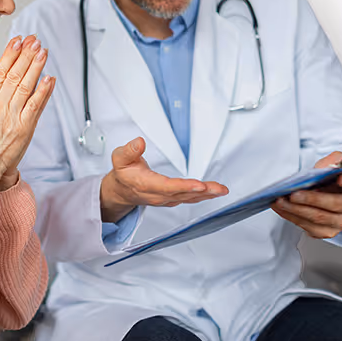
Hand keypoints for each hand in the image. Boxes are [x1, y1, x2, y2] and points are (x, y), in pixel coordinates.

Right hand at [0, 35, 55, 184]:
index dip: (10, 54)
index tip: (17, 41)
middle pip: (15, 75)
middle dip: (26, 55)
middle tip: (34, 41)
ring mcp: (13, 116)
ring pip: (27, 86)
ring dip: (36, 67)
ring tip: (43, 52)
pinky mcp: (25, 128)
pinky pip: (36, 106)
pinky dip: (44, 92)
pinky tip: (49, 78)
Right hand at [100, 136, 228, 222]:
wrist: (122, 191)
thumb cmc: (124, 174)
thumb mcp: (120, 158)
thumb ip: (129, 151)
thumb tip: (139, 142)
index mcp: (145, 185)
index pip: (167, 187)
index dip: (184, 186)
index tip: (199, 185)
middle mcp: (158, 195)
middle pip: (183, 194)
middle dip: (202, 191)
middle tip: (218, 188)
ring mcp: (166, 199)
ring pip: (189, 198)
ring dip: (207, 194)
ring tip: (221, 190)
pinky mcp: (172, 199)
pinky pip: (190, 199)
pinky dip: (203, 196)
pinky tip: (214, 192)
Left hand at [272, 150, 341, 237]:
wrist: (325, 192)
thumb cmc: (329, 178)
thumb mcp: (332, 163)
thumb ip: (334, 160)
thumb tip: (334, 164)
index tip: (340, 178)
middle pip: (334, 204)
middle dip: (311, 199)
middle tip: (294, 194)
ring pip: (318, 218)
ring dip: (296, 210)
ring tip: (281, 201)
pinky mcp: (327, 231)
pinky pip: (308, 226)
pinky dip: (291, 216)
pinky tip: (281, 208)